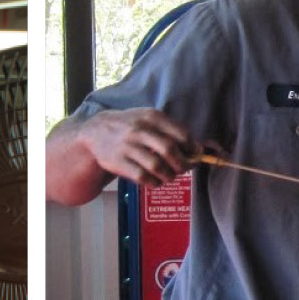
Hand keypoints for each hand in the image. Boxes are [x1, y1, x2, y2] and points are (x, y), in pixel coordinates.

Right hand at [71, 107, 209, 187]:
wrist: (96, 131)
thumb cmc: (130, 126)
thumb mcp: (148, 119)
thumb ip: (172, 130)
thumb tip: (202, 148)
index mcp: (151, 117)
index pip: (180, 134)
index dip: (192, 148)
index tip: (195, 155)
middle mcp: (139, 130)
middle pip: (170, 150)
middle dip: (182, 164)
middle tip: (183, 169)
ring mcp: (128, 146)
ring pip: (157, 166)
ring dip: (169, 176)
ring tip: (169, 176)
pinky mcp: (118, 162)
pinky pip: (143, 177)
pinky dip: (154, 182)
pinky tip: (155, 181)